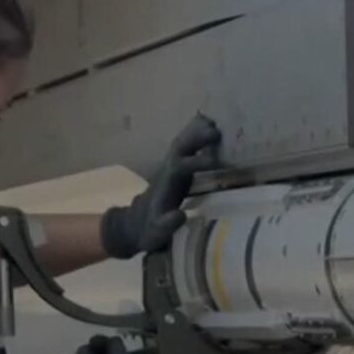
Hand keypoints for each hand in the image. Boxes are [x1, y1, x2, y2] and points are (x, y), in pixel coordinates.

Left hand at [100, 113, 220, 258]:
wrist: (135, 224)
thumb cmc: (149, 230)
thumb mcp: (156, 233)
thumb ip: (166, 225)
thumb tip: (180, 215)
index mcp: (166, 184)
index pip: (181, 167)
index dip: (196, 162)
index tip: (216, 162)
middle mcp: (168, 169)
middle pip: (181, 148)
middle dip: (197, 138)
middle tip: (218, 133)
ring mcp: (171, 166)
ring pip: (182, 143)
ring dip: (196, 131)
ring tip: (214, 121)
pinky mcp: (177, 167)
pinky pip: (186, 145)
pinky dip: (194, 132)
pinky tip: (207, 123)